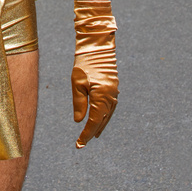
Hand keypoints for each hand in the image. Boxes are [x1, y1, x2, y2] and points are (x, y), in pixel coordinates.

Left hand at [71, 1, 117, 148]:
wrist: (97, 46)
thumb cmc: (84, 63)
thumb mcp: (77, 82)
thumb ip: (79, 103)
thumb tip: (79, 122)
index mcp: (102, 98)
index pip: (93, 122)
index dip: (86, 135)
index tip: (78, 144)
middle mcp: (111, 98)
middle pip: (101, 121)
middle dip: (91, 133)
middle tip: (81, 144)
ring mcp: (114, 93)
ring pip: (107, 115)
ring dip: (99, 125)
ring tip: (92, 135)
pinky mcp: (113, 88)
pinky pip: (110, 107)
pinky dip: (104, 115)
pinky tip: (99, 118)